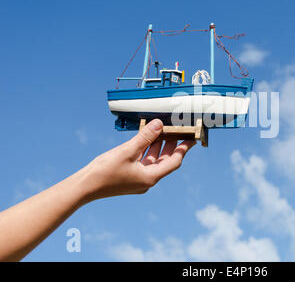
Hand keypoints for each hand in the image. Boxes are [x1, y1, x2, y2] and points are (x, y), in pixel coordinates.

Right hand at [81, 119, 195, 200]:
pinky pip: (143, 162)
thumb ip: (144, 137)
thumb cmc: (104, 172)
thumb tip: (159, 124)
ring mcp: (137, 180)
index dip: (183, 149)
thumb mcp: (127, 151)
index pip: (174, 161)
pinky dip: (146, 150)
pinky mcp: (129, 177)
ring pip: (153, 161)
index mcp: (150, 178)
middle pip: (165, 161)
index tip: (191, 138)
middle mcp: (146, 180)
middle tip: (178, 131)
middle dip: (171, 145)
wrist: (84, 187)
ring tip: (163, 131)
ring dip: (158, 147)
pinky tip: (144, 139)